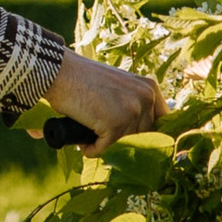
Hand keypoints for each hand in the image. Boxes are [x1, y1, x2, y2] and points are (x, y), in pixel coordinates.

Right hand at [49, 47, 165, 147]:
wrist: (60, 72)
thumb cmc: (83, 80)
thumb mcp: (118, 87)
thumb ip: (133, 102)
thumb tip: (142, 135)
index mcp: (150, 87)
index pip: (161, 122)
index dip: (146, 134)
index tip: (134, 142)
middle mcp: (146, 98)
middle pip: (143, 136)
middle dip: (122, 139)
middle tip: (100, 133)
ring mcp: (132, 111)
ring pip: (124, 143)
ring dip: (105, 144)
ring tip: (88, 132)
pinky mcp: (115, 124)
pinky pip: (105, 149)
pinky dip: (91, 149)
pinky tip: (83, 141)